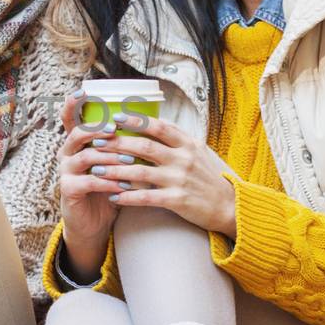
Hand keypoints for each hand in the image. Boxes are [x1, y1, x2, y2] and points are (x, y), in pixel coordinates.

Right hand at [55, 91, 128, 275]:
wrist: (94, 223)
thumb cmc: (108, 188)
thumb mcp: (115, 163)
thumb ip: (122, 144)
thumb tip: (150, 121)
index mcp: (78, 143)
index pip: (69, 119)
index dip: (72, 104)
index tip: (82, 91)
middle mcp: (67, 154)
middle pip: (77, 134)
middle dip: (98, 130)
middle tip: (115, 129)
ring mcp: (66, 172)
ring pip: (86, 157)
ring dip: (110, 158)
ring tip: (130, 162)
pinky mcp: (69, 190)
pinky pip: (89, 181)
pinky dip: (109, 182)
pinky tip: (124, 186)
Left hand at [90, 112, 239, 234]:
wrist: (229, 206)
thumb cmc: (207, 177)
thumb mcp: (197, 152)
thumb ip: (175, 139)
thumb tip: (149, 122)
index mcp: (188, 143)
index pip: (158, 126)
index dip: (135, 120)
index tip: (114, 117)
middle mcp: (184, 158)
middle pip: (144, 146)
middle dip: (117, 143)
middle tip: (96, 142)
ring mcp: (180, 179)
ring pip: (141, 171)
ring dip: (115, 170)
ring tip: (96, 169)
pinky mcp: (178, 200)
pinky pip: (147, 197)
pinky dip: (128, 196)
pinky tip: (113, 196)